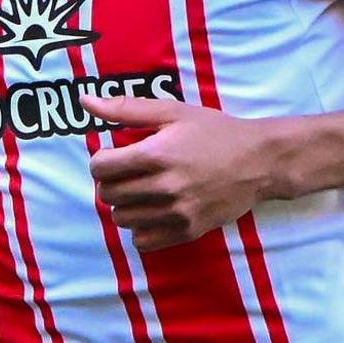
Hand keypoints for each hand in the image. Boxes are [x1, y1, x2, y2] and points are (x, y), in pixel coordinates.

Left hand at [83, 94, 285, 251]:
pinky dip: (141, 228)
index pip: (100, 168)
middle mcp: (164, 187)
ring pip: (122, 219)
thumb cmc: (215, 132)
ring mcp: (176, 212)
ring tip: (141, 191)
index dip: (101, 160)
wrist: (259, 161)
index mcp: (156, 154)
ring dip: (124, 205)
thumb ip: (125, 109)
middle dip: (111, 182)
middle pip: (108, 195)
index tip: (114, 156)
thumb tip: (84, 101)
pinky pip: (143, 241)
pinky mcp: (188, 231)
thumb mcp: (173, 112)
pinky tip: (152, 211)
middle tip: (128, 173)